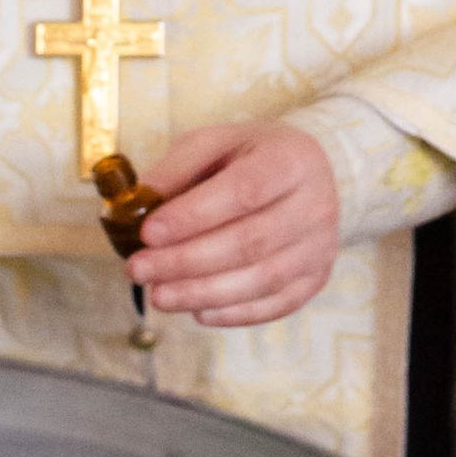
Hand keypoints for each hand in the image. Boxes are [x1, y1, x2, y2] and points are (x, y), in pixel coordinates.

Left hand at [128, 122, 341, 328]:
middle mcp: (314, 206)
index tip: (148, 233)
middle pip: (248, 242)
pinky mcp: (316, 279)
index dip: (194, 215)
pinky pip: (275, 305)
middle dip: (186, 261)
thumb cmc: (253, 158)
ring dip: (203, 293)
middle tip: (139, 269)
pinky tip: (197, 310)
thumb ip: (177, 167)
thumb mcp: (216, 143)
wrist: (310, 175)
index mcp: (290, 161)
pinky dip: (234, 313)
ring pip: (260, 280)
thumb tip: (136, 204)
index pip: (243, 191)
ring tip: (158, 295)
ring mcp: (319, 247)